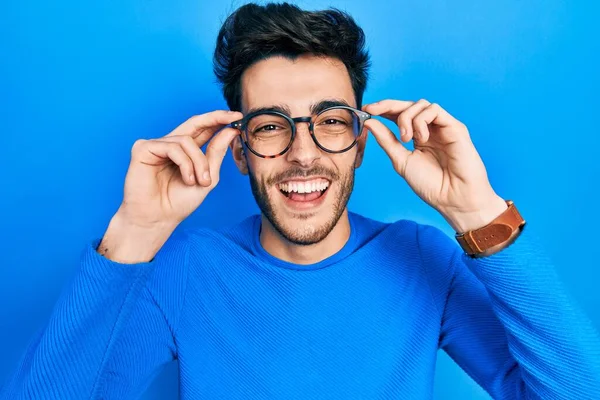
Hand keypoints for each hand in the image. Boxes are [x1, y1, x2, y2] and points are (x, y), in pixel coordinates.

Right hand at [99, 110, 242, 262]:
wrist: (158, 219)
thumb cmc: (179, 202)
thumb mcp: (207, 178)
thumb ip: (216, 154)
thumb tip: (230, 130)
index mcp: (186, 151)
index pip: (204, 129)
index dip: (220, 121)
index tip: (239, 117)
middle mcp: (171, 144)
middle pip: (194, 122)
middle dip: (215, 118)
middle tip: (233, 118)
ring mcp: (156, 145)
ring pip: (187, 141)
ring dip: (199, 162)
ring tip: (200, 181)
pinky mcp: (143, 148)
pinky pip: (172, 147)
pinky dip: (185, 164)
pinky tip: (187, 179)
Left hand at [363, 99, 507, 232]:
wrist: (452, 198)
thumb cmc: (430, 184)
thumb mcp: (401, 160)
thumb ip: (386, 140)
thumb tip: (369, 122)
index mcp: (417, 137)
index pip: (399, 115)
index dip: (383, 109)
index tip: (366, 110)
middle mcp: (430, 129)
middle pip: (408, 105)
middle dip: (388, 105)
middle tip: (372, 110)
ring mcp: (442, 127)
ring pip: (420, 104)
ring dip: (406, 117)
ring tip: (405, 139)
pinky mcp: (454, 127)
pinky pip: (434, 110)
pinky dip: (421, 120)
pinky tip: (420, 138)